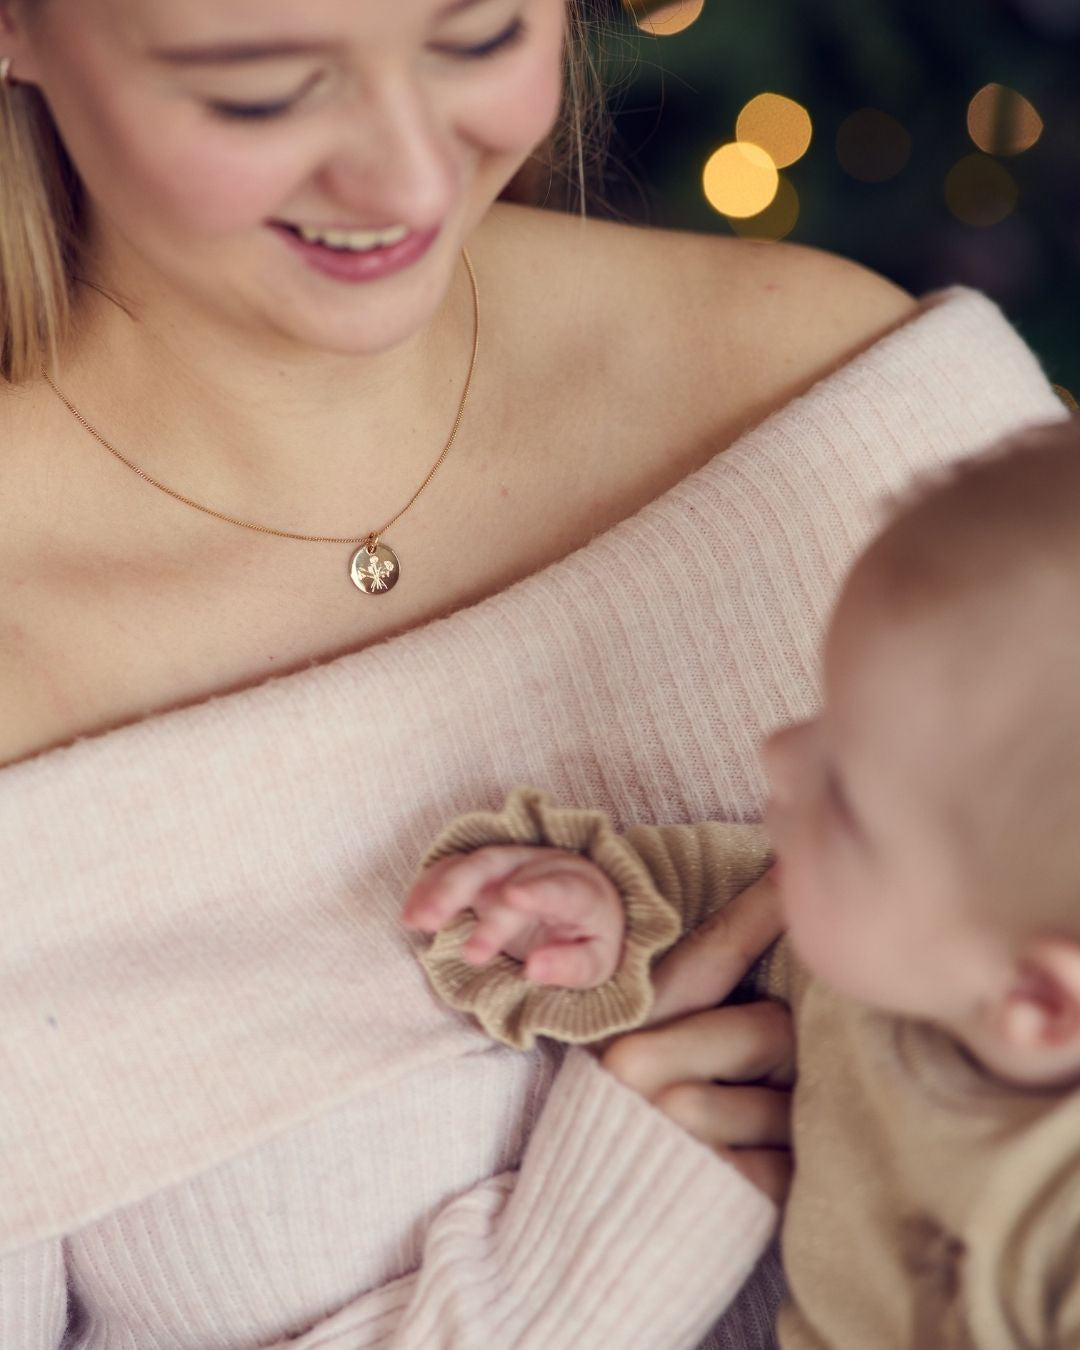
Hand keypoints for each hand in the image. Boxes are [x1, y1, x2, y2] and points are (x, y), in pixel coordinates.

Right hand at [403, 846, 626, 988]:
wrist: (585, 910)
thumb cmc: (589, 940)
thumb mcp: (595, 964)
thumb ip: (569, 967)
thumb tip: (534, 970)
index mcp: (579, 890)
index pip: (558, 888)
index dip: (536, 890)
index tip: (513, 897)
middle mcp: (541, 866)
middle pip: (503, 870)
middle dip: (471, 896)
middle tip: (453, 939)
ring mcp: (510, 863)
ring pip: (473, 865)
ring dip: (441, 889)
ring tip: (416, 921)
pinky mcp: (485, 869)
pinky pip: (453, 868)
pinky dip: (430, 886)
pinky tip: (410, 914)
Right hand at [602, 868, 793, 1203]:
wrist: (583, 1249)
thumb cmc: (618, 1145)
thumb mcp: (633, 1068)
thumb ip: (688, 1019)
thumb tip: (772, 963)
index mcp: (623, 1032)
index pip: (708, 958)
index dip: (756, 913)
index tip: (792, 873)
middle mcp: (641, 1069)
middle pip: (773, 1026)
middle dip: (783, 1057)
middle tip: (760, 1089)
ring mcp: (681, 1129)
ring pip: (793, 1095)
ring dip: (788, 1123)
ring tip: (744, 1147)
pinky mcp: (722, 1186)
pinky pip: (796, 1161)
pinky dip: (788, 1174)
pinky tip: (752, 1183)